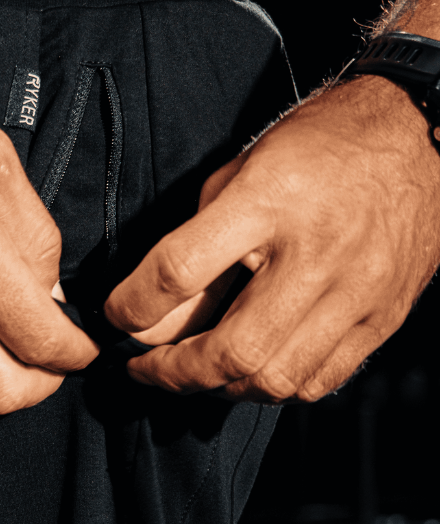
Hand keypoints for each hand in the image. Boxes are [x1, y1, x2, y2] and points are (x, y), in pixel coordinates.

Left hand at [104, 76, 439, 401]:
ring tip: (192, 375)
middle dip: (173, 374)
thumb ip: (194, 243)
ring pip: (273, 379)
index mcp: (271, 200)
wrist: (419, 133)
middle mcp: (317, 253)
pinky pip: (317, 381)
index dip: (133, 306)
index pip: (178, 270)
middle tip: (144, 370)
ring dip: (219, 389)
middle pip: (231, 350)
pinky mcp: (381, 318)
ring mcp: (357, 292)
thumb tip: (149, 318)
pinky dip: (272, 389)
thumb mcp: (241, 171)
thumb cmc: (318, 147)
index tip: (114, 317)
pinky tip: (249, 373)